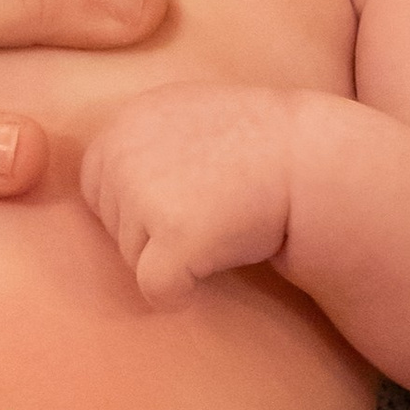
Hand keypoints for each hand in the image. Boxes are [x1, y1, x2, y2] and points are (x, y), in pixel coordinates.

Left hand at [80, 83, 306, 307]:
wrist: (315, 162)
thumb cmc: (259, 146)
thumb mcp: (187, 116)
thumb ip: (140, 140)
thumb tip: (94, 175)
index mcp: (124, 122)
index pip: (99, 189)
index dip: (144, 204)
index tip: (192, 192)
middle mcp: (124, 152)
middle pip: (113, 228)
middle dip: (155, 233)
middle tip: (213, 206)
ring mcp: (145, 194)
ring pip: (133, 261)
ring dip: (175, 256)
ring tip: (223, 220)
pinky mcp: (174, 236)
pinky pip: (157, 289)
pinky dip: (183, 293)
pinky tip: (218, 260)